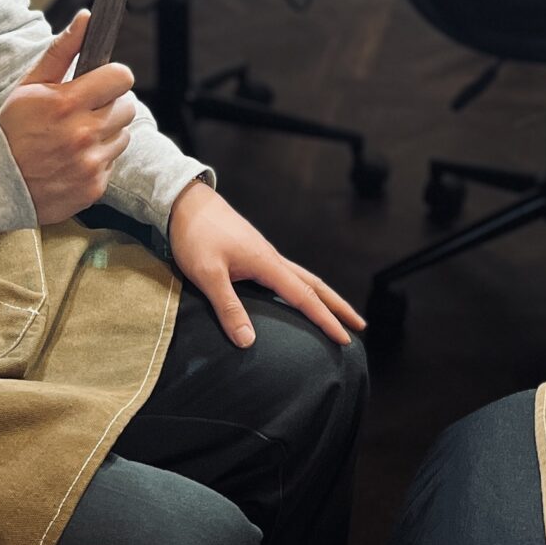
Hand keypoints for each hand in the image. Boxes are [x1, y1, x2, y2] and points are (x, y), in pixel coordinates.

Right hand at [0, 9, 139, 224]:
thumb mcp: (30, 86)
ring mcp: (90, 163)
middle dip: (111, 104)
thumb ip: (62, 50)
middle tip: (86, 111)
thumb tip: (87, 18)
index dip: (113, 77)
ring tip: (78, 136)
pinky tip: (74, 159)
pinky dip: (99, 159)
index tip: (101, 82)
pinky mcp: (95, 186)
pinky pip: (113, 162)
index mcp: (67, 103)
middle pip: (128, 106)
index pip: (121, 77)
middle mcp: (83, 134)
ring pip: (124, 135)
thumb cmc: (13, 129)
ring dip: (107, 133)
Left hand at [167, 180, 365, 349]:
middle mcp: (272, 258)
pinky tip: (297, 295)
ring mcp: (264, 254)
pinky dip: (303, 288)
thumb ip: (228, 308)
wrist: (187, 202)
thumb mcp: (208, 275)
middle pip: (315, 285)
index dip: (325, 320)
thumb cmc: (196, 236)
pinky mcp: (254, 253)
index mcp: (267, 263)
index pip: (304, 297)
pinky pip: (288, 274)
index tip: (344, 339)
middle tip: (359, 326)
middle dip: (338, 306)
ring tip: (337, 313)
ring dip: (323, 297)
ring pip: (303, 278)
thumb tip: (249, 342)